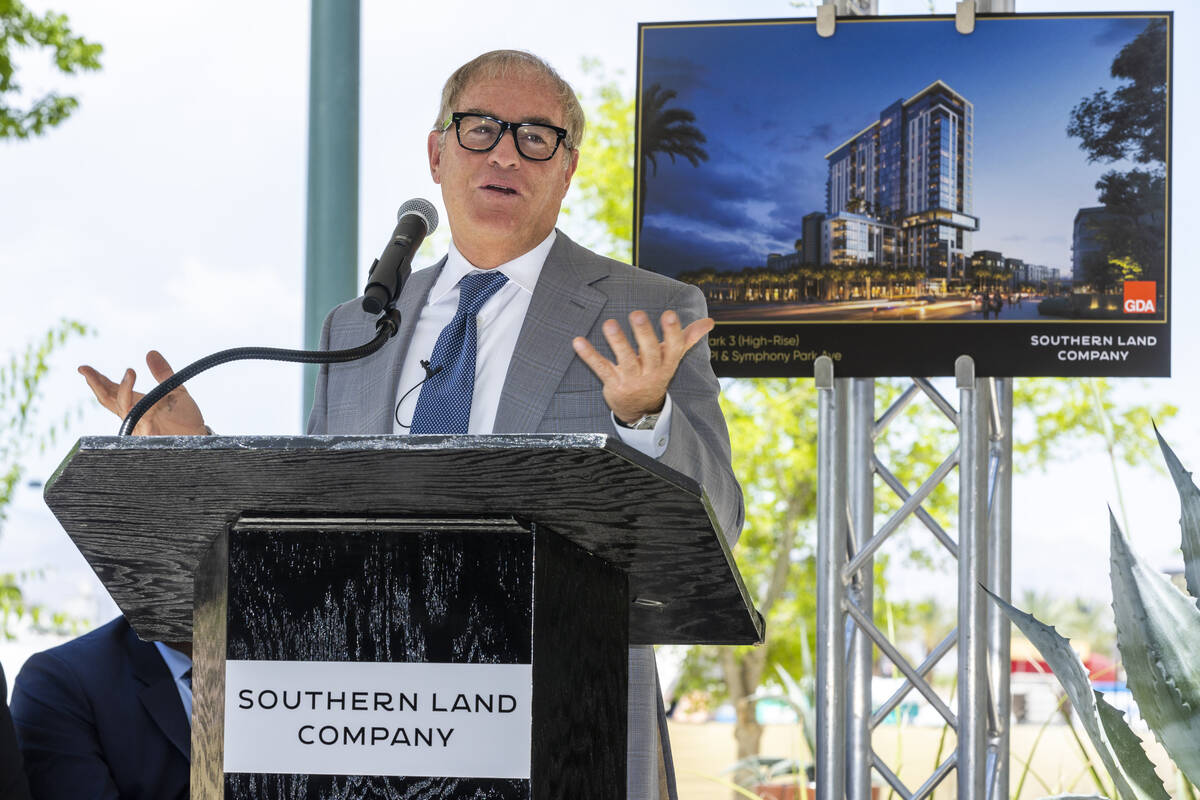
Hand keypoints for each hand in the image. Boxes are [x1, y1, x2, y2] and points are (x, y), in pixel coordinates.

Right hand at [78, 350, 206, 435]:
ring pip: (123, 408)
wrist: (199, 436)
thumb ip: (163, 373)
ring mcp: (138, 425)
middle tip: (86, 370)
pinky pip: (139, 421)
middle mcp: (132, 414)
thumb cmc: (184, 416)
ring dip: (124, 390)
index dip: (96, 379)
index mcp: (136, 402)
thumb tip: (151, 352)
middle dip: (96, 384)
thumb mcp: (176, 390)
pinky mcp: (147, 435)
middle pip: (107, 399)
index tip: (83, 368)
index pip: (110, 390)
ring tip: (130, 372)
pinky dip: (139, 408)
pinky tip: (139, 399)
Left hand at [572, 309, 713, 423]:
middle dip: (644, 333)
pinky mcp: (613, 383)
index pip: (674, 347)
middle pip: (650, 352)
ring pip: (625, 360)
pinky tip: (578, 341)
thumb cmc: (656, 373)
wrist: (640, 409)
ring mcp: (632, 379)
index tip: (669, 314)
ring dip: (617, 341)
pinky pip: (601, 368)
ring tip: (609, 323)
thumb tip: (710, 321)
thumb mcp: (672, 358)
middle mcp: (651, 371)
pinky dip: (589, 355)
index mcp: (667, 363)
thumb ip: (688, 338)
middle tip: (637, 313)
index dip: (672, 332)